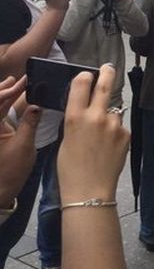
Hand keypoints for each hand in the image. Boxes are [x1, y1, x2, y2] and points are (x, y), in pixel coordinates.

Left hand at [0, 76, 39, 207]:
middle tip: (19, 79)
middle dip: (4, 89)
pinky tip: (14, 98)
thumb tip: (36, 106)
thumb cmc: (11, 170)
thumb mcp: (24, 146)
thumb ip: (30, 124)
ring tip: (14, 83)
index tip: (23, 82)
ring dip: (4, 95)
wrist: (1, 189)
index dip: (8, 90)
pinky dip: (5, 105)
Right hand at [57, 64, 129, 203]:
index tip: (88, 75)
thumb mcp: (66, 138)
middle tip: (109, 67)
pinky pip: (120, 127)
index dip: (85, 77)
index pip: (82, 84)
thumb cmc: (71, 168)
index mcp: (75, 117)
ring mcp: (114, 125)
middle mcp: (96, 117)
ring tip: (102, 139)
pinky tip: (109, 148)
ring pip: (114, 112)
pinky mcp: (126, 134)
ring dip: (110, 118)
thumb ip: (77, 120)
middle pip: (105, 86)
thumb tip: (86, 109)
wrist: (90, 190)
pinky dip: (116, 133)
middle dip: (107, 73)